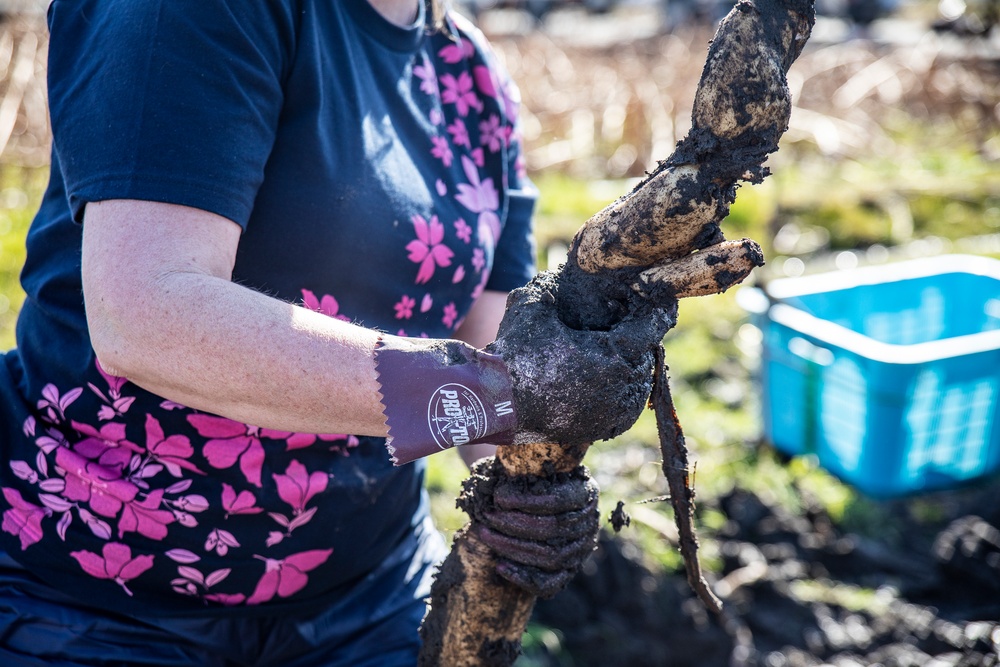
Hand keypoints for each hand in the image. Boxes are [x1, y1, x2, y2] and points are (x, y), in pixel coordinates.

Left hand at [459, 457, 599, 598]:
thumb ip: (523, 462)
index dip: (527, 501)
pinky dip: (524, 577)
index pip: (559, 501)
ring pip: (550, 556)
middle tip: (485, 515)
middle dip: (513, 524)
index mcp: (585, 491)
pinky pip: (550, 583)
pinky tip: (500, 566)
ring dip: (512, 548)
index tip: (498, 497)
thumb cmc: (534, 478)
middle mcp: (589, 522)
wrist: (542, 502)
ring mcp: (581, 550)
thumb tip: (496, 460)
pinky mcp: (569, 571)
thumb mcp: (535, 465)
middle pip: (552, 529)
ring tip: (484, 535)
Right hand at [488, 270, 675, 446]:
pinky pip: (625, 402)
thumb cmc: (515, 356)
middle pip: (645, 352)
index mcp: (617, 356)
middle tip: (626, 319)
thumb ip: (550, 285)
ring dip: (628, 363)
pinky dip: (618, 388)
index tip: (657, 295)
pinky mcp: (607, 428)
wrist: (495, 407)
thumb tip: (558, 270)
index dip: (654, 306)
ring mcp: (618, 412)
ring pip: (638, 378)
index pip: (652, 324)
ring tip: (611, 347)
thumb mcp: (532, 307)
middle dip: (635, 335)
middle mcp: (625, 387)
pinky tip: (603, 374)